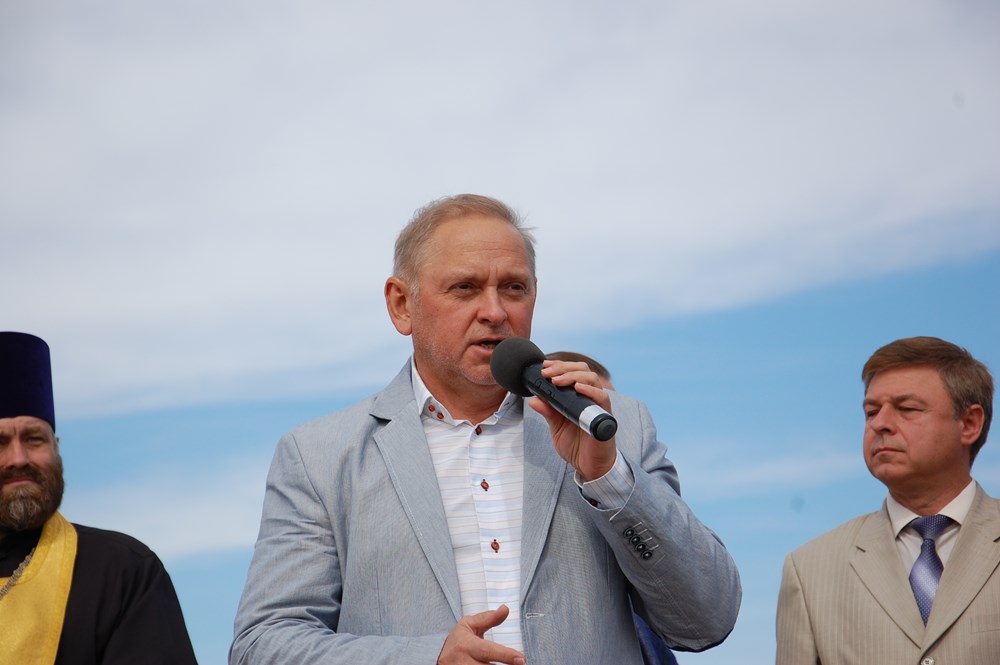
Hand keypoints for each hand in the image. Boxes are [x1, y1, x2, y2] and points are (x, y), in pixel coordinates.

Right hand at [437, 605, 525, 664]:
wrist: (440, 659)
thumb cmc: (458, 641)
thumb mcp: (469, 625)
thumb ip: (488, 618)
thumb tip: (505, 609)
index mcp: (465, 645)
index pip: (487, 651)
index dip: (505, 655)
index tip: (521, 658)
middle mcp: (463, 662)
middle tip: (520, 664)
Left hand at [527, 359, 616, 480]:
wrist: (589, 467)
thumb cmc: (576, 446)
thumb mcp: (556, 427)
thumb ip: (548, 412)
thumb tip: (533, 399)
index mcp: (579, 397)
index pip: (573, 371)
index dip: (559, 365)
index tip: (544, 366)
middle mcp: (591, 397)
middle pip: (583, 370)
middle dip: (563, 367)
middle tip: (547, 373)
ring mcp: (599, 406)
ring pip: (592, 379)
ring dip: (573, 376)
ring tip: (557, 381)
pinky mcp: (605, 417)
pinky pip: (602, 398)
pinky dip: (590, 390)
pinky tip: (578, 388)